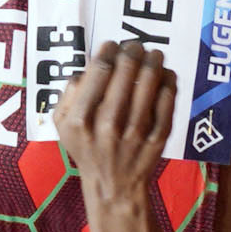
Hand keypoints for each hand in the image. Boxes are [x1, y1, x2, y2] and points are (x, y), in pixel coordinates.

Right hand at [52, 41, 176, 205]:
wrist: (113, 186)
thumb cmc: (86, 150)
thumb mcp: (62, 126)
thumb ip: (68, 95)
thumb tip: (86, 68)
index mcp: (80, 119)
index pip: (99, 72)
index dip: (108, 51)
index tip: (112, 45)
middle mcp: (107, 124)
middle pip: (125, 73)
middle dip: (132, 51)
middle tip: (135, 45)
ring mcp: (135, 132)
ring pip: (149, 84)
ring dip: (153, 62)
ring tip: (153, 53)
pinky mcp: (157, 138)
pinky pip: (167, 103)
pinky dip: (169, 84)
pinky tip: (167, 74)